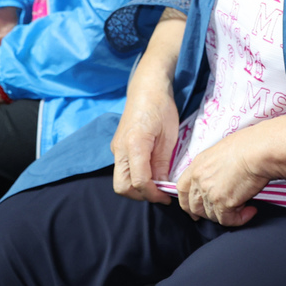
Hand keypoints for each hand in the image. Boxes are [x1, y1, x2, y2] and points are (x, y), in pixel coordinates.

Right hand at [110, 76, 178, 203]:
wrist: (146, 87)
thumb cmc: (161, 107)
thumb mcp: (169, 136)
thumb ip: (162, 163)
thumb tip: (162, 186)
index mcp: (135, 145)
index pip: (139, 182)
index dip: (153, 195)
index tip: (167, 197)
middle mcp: (120, 149)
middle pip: (122, 187)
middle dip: (140, 195)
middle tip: (159, 194)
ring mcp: (116, 147)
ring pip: (120, 180)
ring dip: (136, 188)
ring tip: (155, 184)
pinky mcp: (117, 146)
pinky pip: (122, 169)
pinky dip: (134, 177)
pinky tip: (149, 171)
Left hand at [174, 125, 269, 225]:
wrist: (258, 150)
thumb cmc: (248, 145)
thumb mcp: (222, 151)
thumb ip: (214, 168)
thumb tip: (221, 178)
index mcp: (198, 164)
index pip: (182, 189)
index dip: (187, 203)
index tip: (194, 211)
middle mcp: (200, 178)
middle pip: (194, 206)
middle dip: (207, 213)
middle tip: (223, 213)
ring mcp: (209, 192)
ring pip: (212, 216)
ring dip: (228, 213)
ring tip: (245, 203)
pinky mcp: (222, 202)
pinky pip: (227, 220)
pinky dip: (240, 219)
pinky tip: (251, 210)